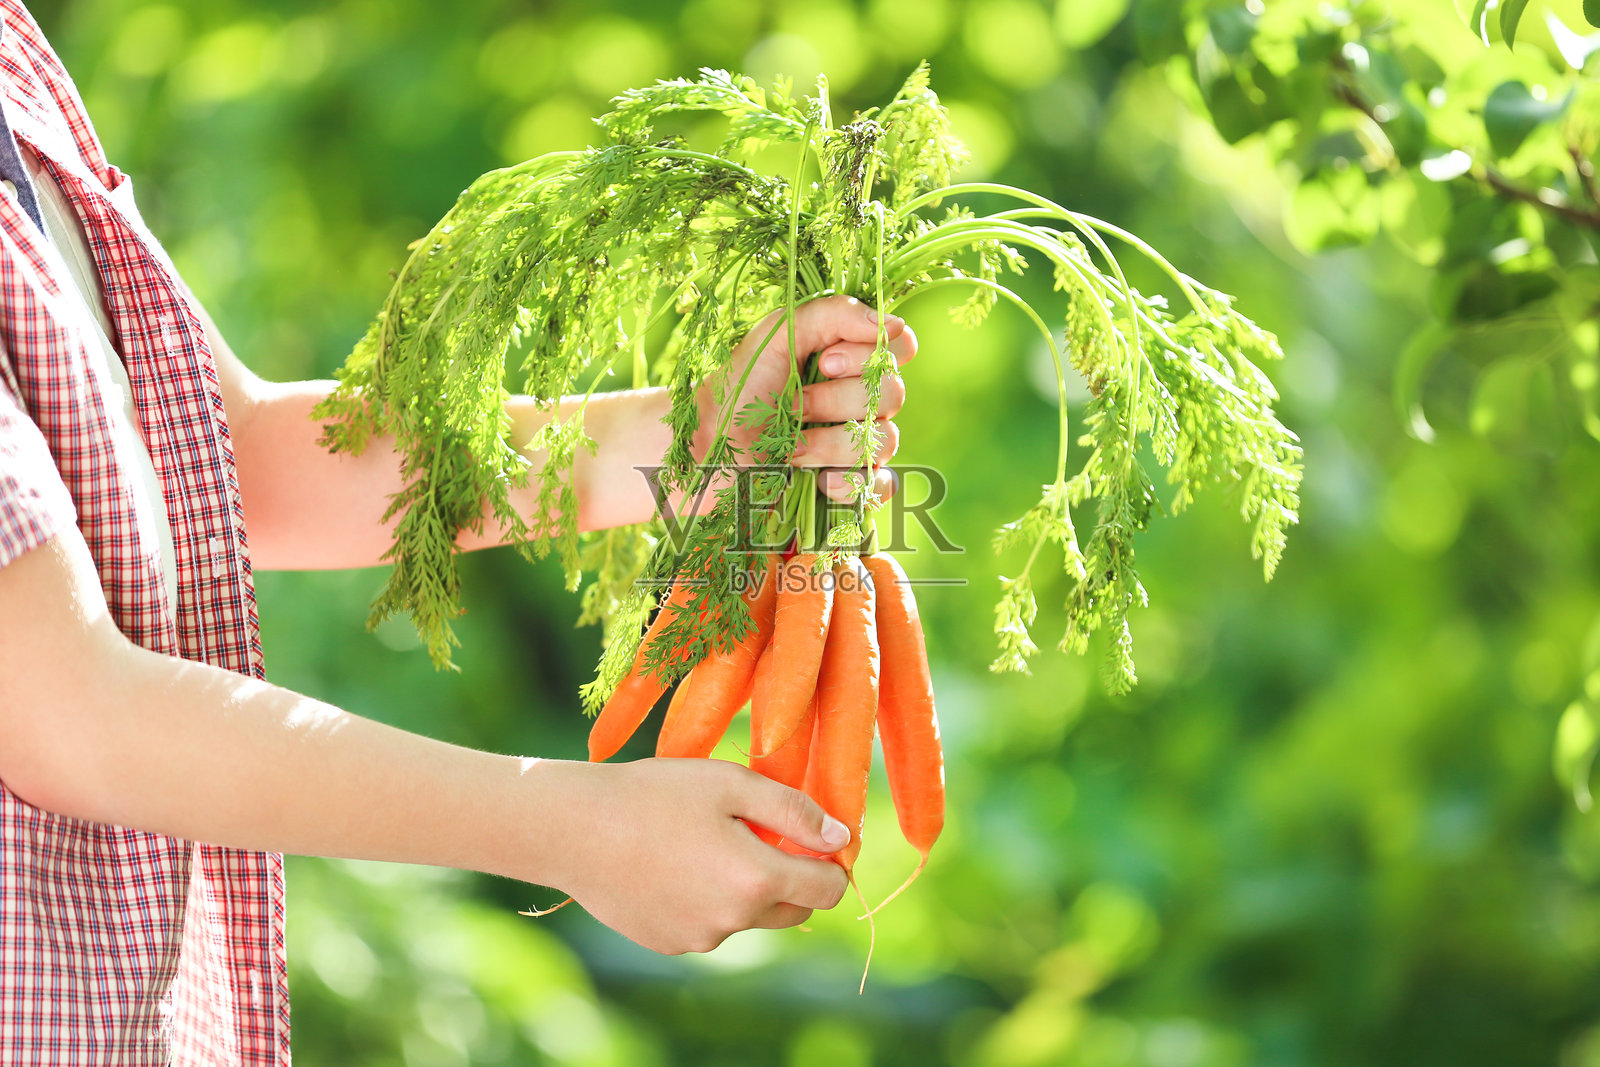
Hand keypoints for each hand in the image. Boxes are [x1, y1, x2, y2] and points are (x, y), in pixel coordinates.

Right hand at [538, 758, 850, 954]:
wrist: (572, 829)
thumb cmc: (654, 794)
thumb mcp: (732, 784)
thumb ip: (795, 811)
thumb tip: (841, 839)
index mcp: (758, 879)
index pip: (829, 889)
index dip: (830, 862)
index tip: (813, 836)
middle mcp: (735, 921)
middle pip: (795, 910)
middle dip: (791, 877)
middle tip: (758, 833)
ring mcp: (700, 939)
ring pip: (748, 917)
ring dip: (744, 888)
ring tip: (701, 841)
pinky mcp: (669, 943)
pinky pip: (708, 925)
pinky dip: (705, 900)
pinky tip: (671, 863)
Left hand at [698, 295, 917, 502]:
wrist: (707, 449)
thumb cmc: (739, 389)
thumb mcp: (775, 336)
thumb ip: (830, 315)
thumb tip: (893, 323)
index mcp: (851, 360)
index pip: (900, 347)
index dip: (871, 354)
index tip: (824, 362)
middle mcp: (862, 400)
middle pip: (894, 393)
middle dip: (837, 400)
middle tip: (793, 405)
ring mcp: (860, 445)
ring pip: (887, 440)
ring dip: (831, 442)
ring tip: (789, 446)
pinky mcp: (850, 486)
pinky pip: (881, 486)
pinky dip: (850, 483)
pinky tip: (818, 480)